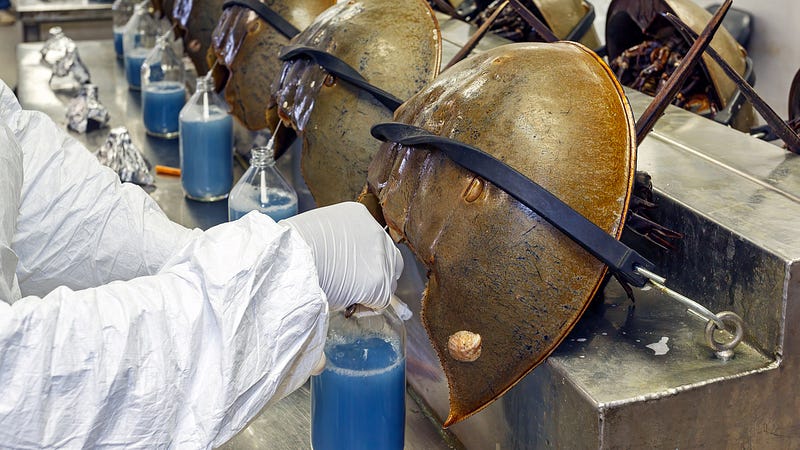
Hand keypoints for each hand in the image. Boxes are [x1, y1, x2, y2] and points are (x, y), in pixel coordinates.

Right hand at [280, 202, 402, 310]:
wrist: (291, 260)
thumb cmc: (293, 248)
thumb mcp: (318, 232)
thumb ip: (337, 243)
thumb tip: (340, 262)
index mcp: (359, 215)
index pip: (374, 241)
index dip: (364, 259)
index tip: (350, 269)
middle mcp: (376, 233)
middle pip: (390, 260)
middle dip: (375, 274)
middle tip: (353, 286)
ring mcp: (380, 258)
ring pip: (388, 282)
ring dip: (370, 291)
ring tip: (344, 294)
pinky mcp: (379, 283)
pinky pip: (380, 301)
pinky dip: (366, 306)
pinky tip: (346, 302)